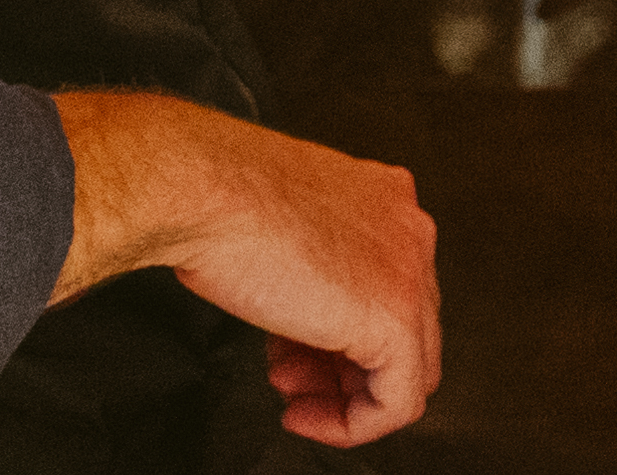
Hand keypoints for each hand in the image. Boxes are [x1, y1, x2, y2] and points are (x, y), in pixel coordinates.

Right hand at [54, 92, 436, 446]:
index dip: (337, 332)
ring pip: (409, 367)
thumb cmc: (220, 201)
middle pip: (402, 327)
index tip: (297, 351)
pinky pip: (399, 400)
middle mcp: (409, 230)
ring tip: (294, 397)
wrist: (206, 192)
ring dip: (344, 397)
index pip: (388, 286)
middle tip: (296, 381)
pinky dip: (352, 424)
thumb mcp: (281, 229)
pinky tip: (307, 416)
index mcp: (385, 199)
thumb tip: (303, 311)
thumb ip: (313, 267)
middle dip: (341, 367)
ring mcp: (410, 271)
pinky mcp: (395, 317)